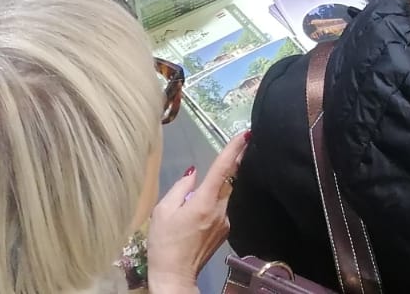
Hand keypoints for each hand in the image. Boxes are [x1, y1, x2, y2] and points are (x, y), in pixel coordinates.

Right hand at [147, 131, 250, 293]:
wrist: (174, 276)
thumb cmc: (163, 243)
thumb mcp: (163, 211)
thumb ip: (181, 188)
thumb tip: (194, 174)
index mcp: (205, 202)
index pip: (223, 169)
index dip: (235, 150)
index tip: (246, 134)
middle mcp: (221, 210)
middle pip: (228, 182)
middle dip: (228, 167)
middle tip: (233, 149)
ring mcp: (225, 223)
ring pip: (223, 197)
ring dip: (214, 190)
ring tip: (192, 203)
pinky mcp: (224, 233)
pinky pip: (220, 210)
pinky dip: (212, 205)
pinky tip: (195, 217)